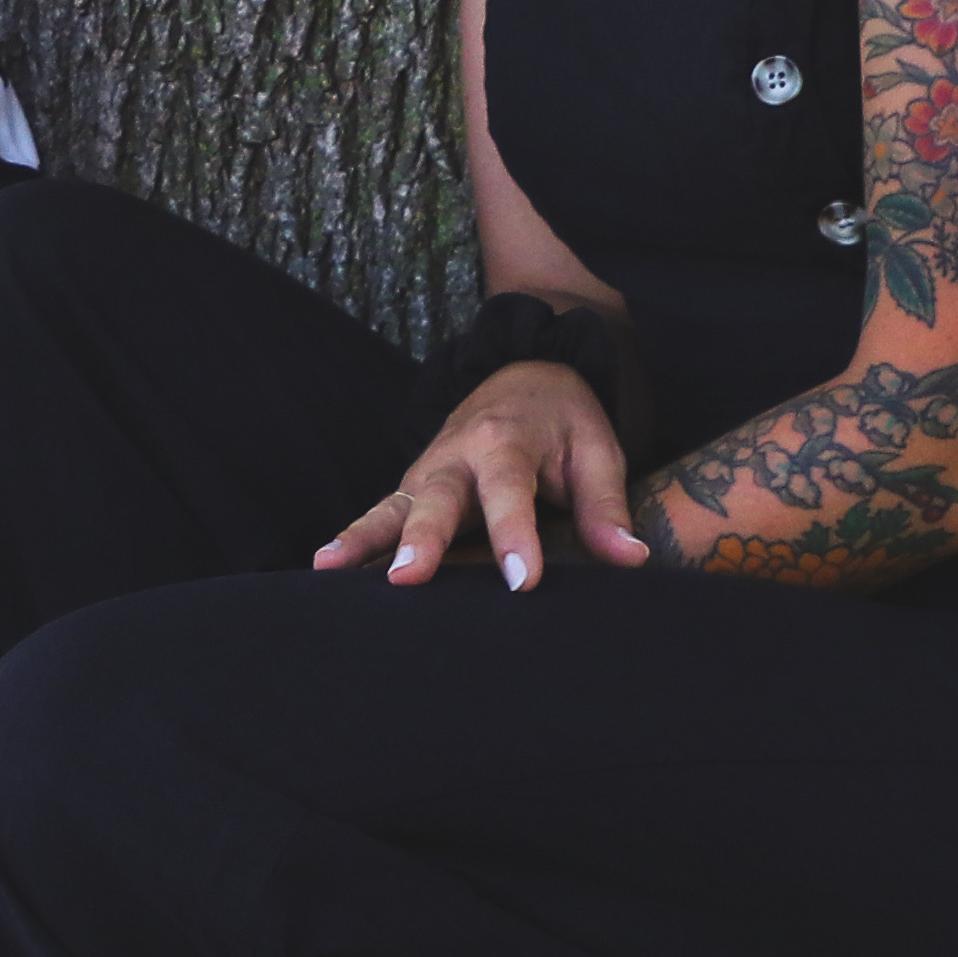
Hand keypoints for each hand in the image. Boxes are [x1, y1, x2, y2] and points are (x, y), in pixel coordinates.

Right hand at [316, 359, 645, 592]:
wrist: (525, 374)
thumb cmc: (564, 421)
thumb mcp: (598, 452)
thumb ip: (605, 507)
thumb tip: (630, 559)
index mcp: (506, 441)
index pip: (509, 495)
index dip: (515, 538)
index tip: (523, 583)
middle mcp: (456, 455)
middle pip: (436, 500)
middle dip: (421, 539)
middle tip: (407, 577)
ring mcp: (427, 472)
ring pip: (392, 506)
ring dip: (363, 537)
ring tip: (330, 567)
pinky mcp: (413, 488)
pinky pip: (380, 513)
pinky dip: (355, 537)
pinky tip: (326, 565)